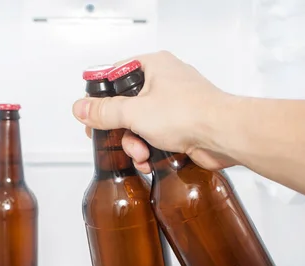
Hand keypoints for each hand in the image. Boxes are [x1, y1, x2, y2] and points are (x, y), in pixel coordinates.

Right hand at [72, 51, 239, 172]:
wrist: (223, 136)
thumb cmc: (190, 114)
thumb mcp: (135, 112)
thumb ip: (105, 111)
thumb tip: (81, 108)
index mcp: (153, 65)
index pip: (115, 75)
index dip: (101, 96)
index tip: (92, 114)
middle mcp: (164, 81)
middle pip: (126, 105)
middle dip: (120, 129)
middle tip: (114, 139)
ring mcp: (175, 104)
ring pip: (139, 125)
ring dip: (134, 143)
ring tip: (140, 154)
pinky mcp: (182, 125)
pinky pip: (155, 136)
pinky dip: (149, 149)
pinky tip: (149, 160)